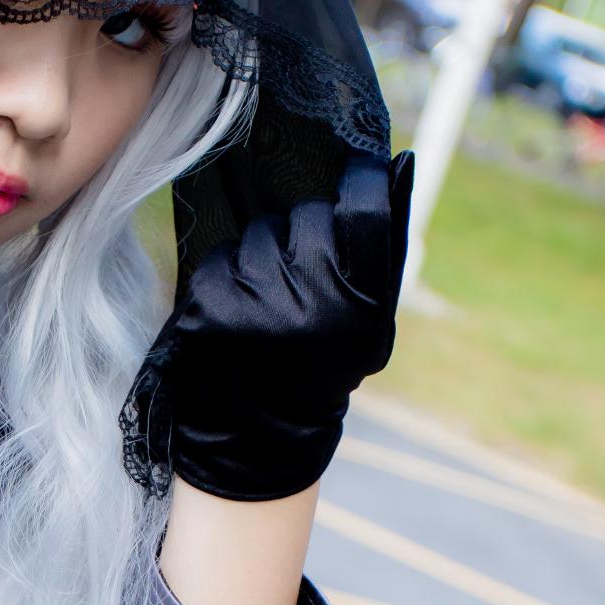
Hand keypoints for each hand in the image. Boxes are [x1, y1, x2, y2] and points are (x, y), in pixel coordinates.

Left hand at [121, 125, 413, 501]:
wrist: (259, 440)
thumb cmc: (321, 372)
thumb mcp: (367, 329)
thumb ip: (381, 257)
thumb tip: (396, 163)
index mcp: (360, 305)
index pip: (364, 210)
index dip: (361, 181)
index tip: (357, 171)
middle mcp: (312, 300)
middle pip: (307, 215)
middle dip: (303, 233)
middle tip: (301, 275)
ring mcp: (256, 303)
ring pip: (258, 233)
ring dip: (262, 256)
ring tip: (267, 304)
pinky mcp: (208, 309)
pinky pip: (220, 258)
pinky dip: (226, 278)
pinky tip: (236, 317)